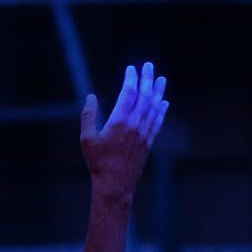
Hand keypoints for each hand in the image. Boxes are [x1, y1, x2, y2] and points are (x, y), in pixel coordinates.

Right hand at [80, 61, 168, 201]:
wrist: (116, 185)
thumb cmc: (98, 163)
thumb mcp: (87, 138)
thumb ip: (88, 115)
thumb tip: (91, 96)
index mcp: (119, 121)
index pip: (129, 93)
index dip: (131, 78)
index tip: (131, 68)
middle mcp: (135, 125)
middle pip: (145, 96)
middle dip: (147, 79)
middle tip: (149, 66)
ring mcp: (144, 134)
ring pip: (154, 108)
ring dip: (158, 92)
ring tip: (161, 79)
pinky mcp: (149, 143)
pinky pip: (157, 122)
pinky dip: (161, 111)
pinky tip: (164, 103)